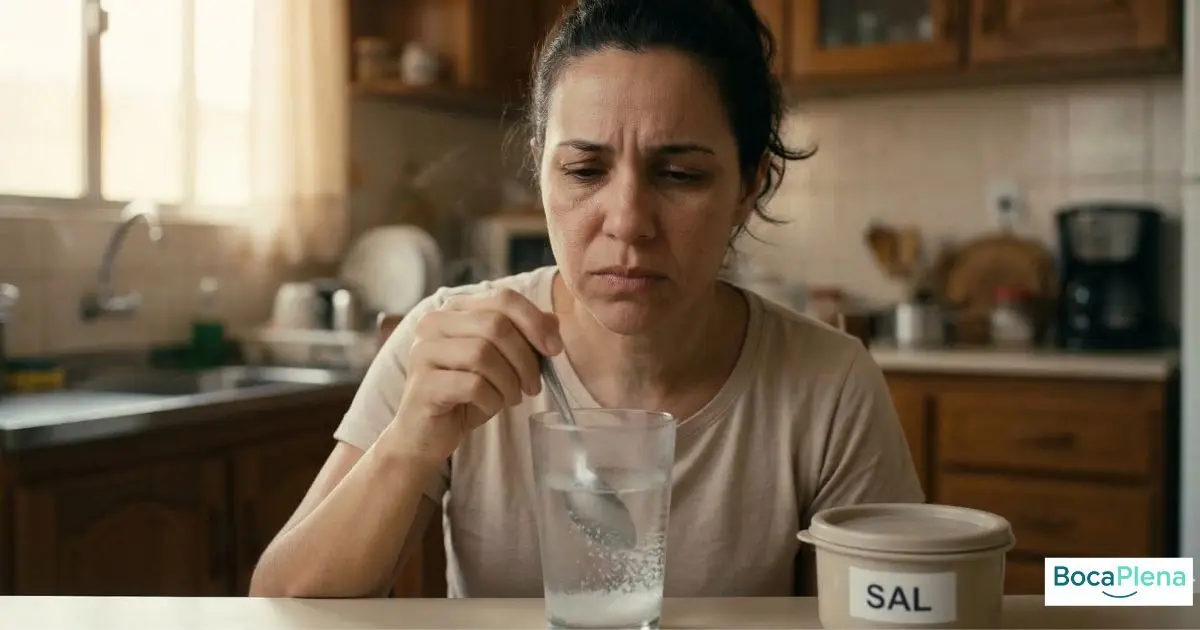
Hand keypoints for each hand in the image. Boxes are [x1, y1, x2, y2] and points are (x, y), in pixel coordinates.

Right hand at [387, 288, 561, 464]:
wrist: (426, 435)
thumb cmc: (466, 394)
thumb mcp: (503, 363)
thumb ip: (525, 338)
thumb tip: (553, 322)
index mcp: (455, 310)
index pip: (503, 298)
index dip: (535, 322)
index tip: (554, 349)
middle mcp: (434, 323)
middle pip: (496, 325)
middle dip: (525, 359)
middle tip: (533, 386)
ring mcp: (424, 352)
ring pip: (483, 354)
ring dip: (509, 382)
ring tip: (511, 397)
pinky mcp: (423, 384)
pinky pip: (472, 385)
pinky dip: (491, 400)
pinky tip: (488, 407)